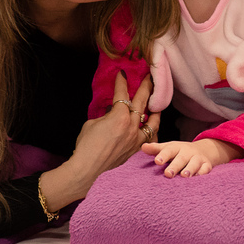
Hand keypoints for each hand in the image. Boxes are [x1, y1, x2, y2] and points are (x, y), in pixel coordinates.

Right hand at [39, 72, 159, 209]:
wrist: (88, 169)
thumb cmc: (86, 146)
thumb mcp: (92, 123)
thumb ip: (105, 115)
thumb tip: (112, 112)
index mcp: (119, 116)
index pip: (122, 94)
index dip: (122, 82)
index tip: (122, 73)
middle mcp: (131, 125)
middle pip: (142, 101)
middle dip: (146, 87)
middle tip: (149, 77)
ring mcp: (136, 138)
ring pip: (152, 120)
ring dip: (155, 108)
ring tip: (157, 101)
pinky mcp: (136, 149)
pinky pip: (150, 137)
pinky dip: (152, 130)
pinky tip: (153, 126)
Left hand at [142, 138, 241, 177]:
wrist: (203, 150)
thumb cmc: (179, 152)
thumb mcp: (168, 148)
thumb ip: (156, 149)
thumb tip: (142, 147)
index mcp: (176, 147)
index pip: (169, 150)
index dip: (163, 155)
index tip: (157, 161)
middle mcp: (188, 152)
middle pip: (181, 158)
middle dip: (175, 166)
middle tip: (167, 174)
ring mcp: (198, 158)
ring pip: (194, 163)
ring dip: (190, 169)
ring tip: (184, 176)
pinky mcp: (207, 165)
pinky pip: (206, 169)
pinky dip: (202, 174)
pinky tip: (198, 180)